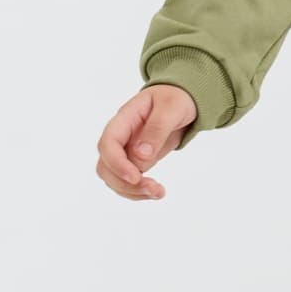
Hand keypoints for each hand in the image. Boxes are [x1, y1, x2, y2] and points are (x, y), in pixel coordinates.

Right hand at [96, 84, 198, 200]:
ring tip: (158, 193)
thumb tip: (141, 156)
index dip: (116, 163)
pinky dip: (138, 191)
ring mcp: (127, 150)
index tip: (136, 177)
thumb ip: (157, 129)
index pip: (108, 143)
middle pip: (106, 166)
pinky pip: (128, 181)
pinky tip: (156, 192)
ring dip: (132, 191)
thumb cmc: (176, 98)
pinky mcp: (136, 161)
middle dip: (125, 183)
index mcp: (125, 119)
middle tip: (153, 189)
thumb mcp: (171, 108)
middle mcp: (121, 137)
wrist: (184, 99)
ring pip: (114, 178)